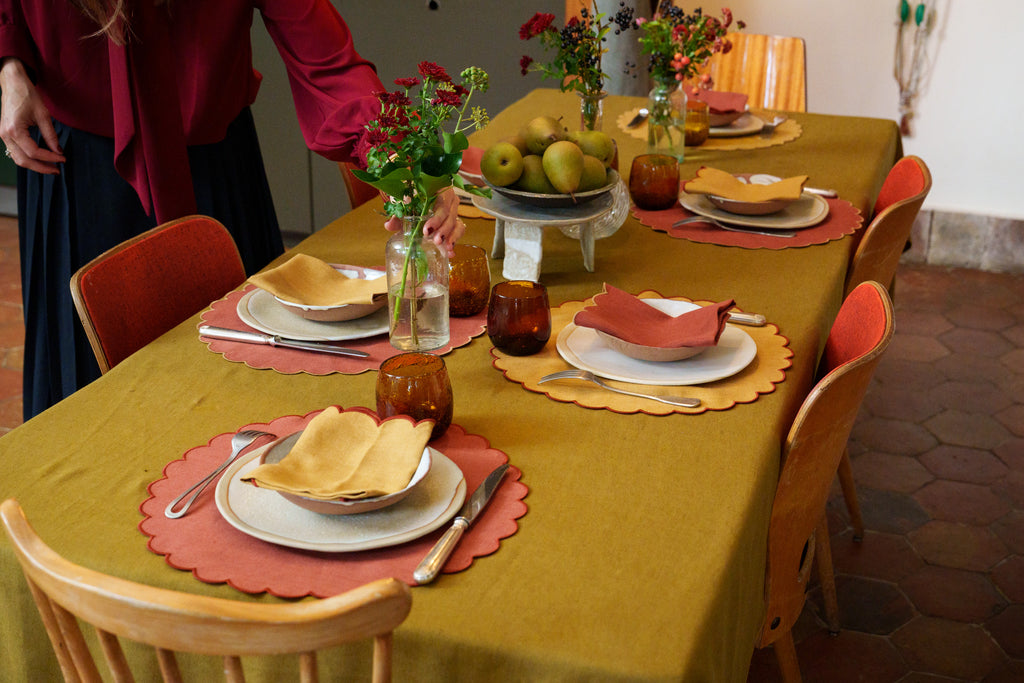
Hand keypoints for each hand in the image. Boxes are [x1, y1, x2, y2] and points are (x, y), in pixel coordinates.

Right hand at [0, 58, 64, 173]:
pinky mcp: (5, 134)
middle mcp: (5, 135)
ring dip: (34, 165)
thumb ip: (51, 135)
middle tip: (57, 170)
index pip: (34, 152)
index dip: (50, 158)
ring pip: (18, 158)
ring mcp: (3, 135)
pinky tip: (40, 158)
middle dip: (41, 168)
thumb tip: (59, 151)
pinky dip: (28, 158)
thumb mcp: (43, 115)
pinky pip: (15, 152)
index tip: (63, 159)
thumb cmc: (27, 95)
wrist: (12, 82)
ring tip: (50, 166)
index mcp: (14, 130)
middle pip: (23, 160)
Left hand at [385, 187, 464, 256]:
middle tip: (436, 241)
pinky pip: (459, 230)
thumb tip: (389, 225)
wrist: (417, 194)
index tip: (427, 230)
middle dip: (444, 230)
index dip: (436, 219)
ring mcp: (454, 211)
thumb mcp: (404, 203)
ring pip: (457, 224)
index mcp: (440, 190)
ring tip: (446, 248)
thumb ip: (398, 214)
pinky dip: (455, 240)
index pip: (442, 204)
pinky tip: (450, 252)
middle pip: (450, 216)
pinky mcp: (455, 221)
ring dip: (452, 236)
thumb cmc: (412, 196)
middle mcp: (450, 200)